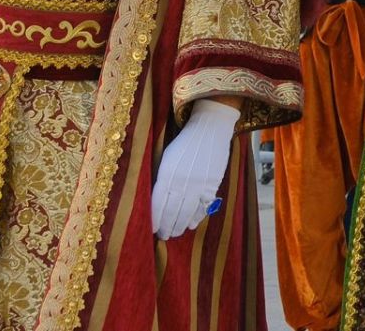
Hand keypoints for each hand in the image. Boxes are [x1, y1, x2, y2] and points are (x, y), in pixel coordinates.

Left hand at [151, 98, 240, 240]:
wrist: (210, 129)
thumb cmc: (184, 142)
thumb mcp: (167, 158)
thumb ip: (162, 179)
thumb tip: (157, 202)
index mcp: (167, 173)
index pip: (158, 203)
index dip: (155, 219)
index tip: (152, 229)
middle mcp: (182, 181)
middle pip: (172, 211)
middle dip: (167, 227)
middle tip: (163, 236)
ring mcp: (199, 184)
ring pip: (187, 212)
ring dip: (180, 226)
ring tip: (175, 233)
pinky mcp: (212, 184)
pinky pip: (204, 206)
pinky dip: (197, 217)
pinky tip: (191, 224)